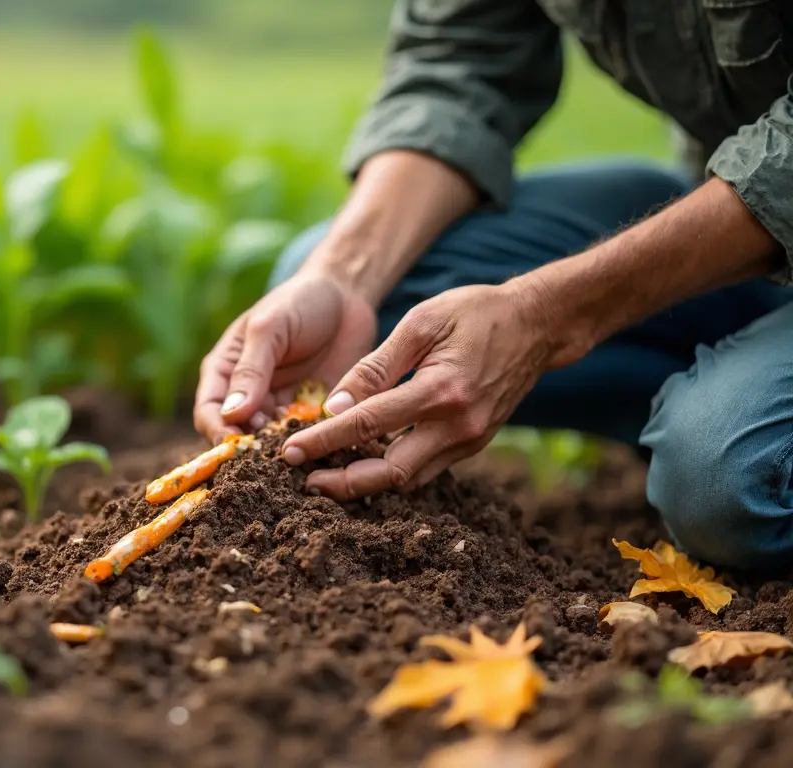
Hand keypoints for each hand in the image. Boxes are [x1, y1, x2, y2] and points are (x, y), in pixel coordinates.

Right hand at [193, 269, 377, 441]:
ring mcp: (277, 406)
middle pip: (236, 434)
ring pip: (269, 442)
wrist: (346, 296)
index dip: (217, 431)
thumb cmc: (298, 303)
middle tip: (271, 448)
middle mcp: (247, 394)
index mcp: (225, 371)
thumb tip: (231, 414)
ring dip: (280, 448)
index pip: (208, 412)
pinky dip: (308, 442)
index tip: (236, 444)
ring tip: (298, 442)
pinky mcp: (308, 413)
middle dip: (250, 447)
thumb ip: (250, 370)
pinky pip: (303, 437)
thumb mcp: (269, 329)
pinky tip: (320, 437)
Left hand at [281, 282, 561, 498]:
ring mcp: (470, 441)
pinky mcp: (473, 445)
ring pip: (408, 479)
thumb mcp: (421, 323)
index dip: (324, 441)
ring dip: (366, 483)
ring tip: (326, 474)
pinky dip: (392, 471)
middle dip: (343, 482)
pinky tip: (363, 462)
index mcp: (441, 391)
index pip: (367, 426)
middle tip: (304, 479)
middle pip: (390, 473)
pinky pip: (425, 470)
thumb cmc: (475, 312)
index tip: (289, 451)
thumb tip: (334, 405)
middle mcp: (458, 426)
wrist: (538, 324)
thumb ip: (376, 366)